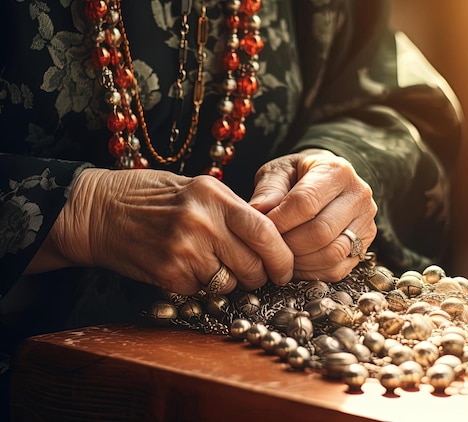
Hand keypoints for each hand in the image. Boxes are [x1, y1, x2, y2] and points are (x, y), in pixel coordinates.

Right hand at [29, 168, 293, 294]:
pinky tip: (182, 267)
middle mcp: (202, 221)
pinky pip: (200, 291)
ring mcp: (184, 249)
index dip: (282, 256)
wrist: (98, 211)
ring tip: (208, 264)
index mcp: (214, 195)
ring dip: (226, 282)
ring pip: (228, 283)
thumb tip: (270, 241)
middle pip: (252, 265)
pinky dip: (197, 286)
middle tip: (252, 275)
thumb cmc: (151, 197)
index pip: (265, 232)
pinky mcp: (168, 274)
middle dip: (258, 277)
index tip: (286, 270)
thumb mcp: (196, 188)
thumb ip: (232, 210)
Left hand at [249, 149, 376, 281]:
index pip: (306, 203)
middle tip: (269, 246)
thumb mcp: (279, 172)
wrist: (325, 182)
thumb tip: (257, 211)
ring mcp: (366, 222)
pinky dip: (312, 272)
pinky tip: (295, 263)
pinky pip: (338, 269)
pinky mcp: (365, 245)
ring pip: (332, 254)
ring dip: (300, 262)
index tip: (261, 227)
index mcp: (336, 171)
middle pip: (321, 232)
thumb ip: (268, 189)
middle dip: (289, 244)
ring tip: (281, 255)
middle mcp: (358, 196)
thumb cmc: (298, 176)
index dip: (279, 221)